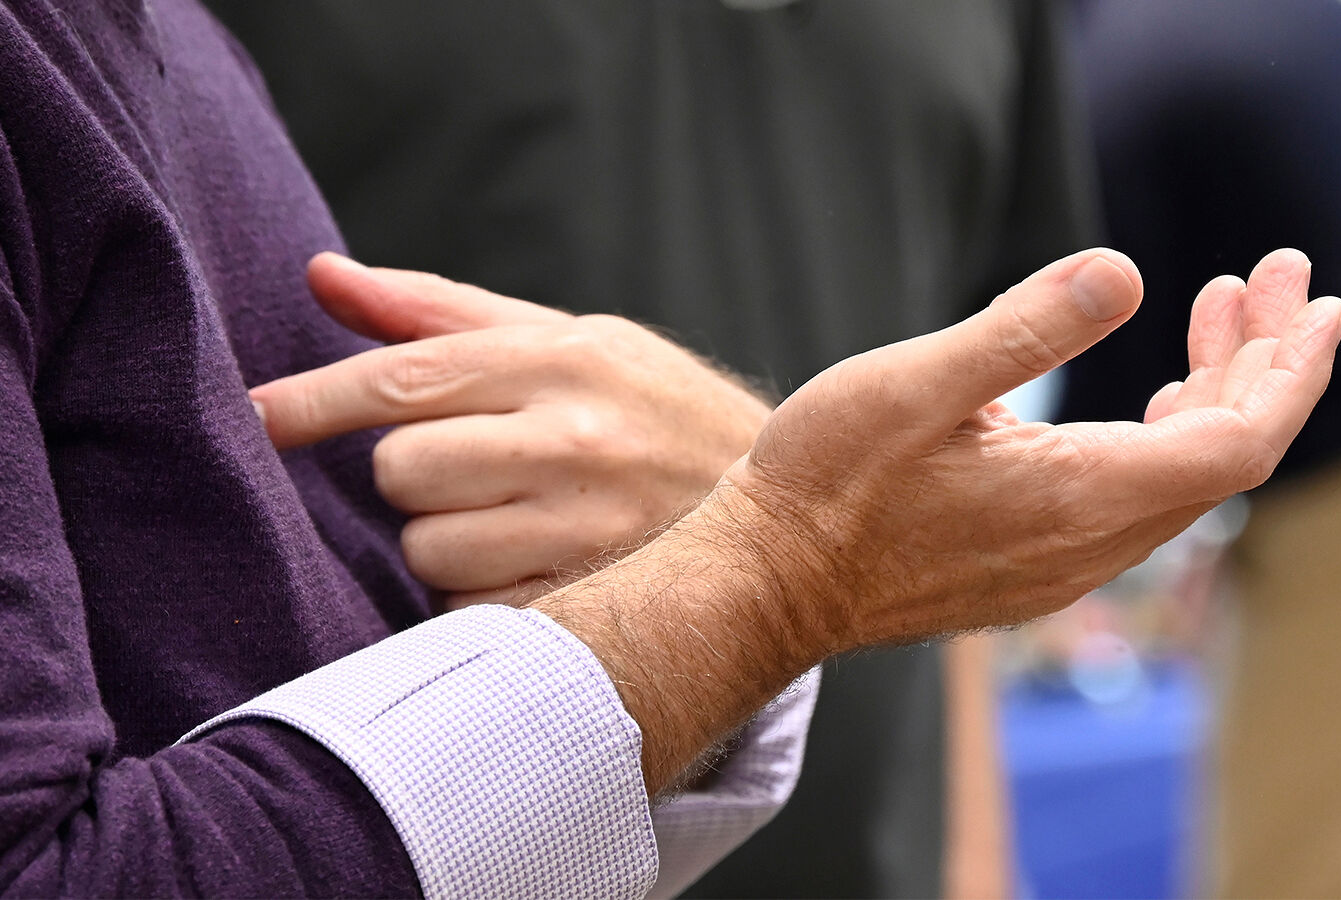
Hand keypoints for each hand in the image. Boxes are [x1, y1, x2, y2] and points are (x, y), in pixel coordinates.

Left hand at [249, 254, 769, 597]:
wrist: (794, 514)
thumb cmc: (661, 415)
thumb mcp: (573, 341)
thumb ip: (443, 316)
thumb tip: (322, 276)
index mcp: (568, 358)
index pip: (406, 376)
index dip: (311, 401)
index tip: (249, 417)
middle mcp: (579, 439)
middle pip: (404, 470)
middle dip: (420, 476)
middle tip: (483, 470)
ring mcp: (589, 530)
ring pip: (430, 550)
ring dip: (452, 543)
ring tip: (526, 524)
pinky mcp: (594, 607)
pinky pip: (475, 615)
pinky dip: (487, 599)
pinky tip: (548, 572)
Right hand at [517, 246, 1340, 792]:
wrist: (768, 583)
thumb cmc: (827, 483)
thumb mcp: (916, 384)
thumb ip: (1025, 328)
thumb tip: (1125, 272)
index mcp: (1079, 498)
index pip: (1242, 442)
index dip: (1292, 369)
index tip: (1314, 297)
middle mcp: (1091, 545)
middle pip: (1226, 455)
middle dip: (1263, 361)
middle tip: (1270, 276)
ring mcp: (1066, 565)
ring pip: (1184, 478)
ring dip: (1216, 393)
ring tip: (1219, 309)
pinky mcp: (1037, 568)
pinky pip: (1141, 502)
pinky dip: (1169, 436)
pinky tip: (1154, 397)